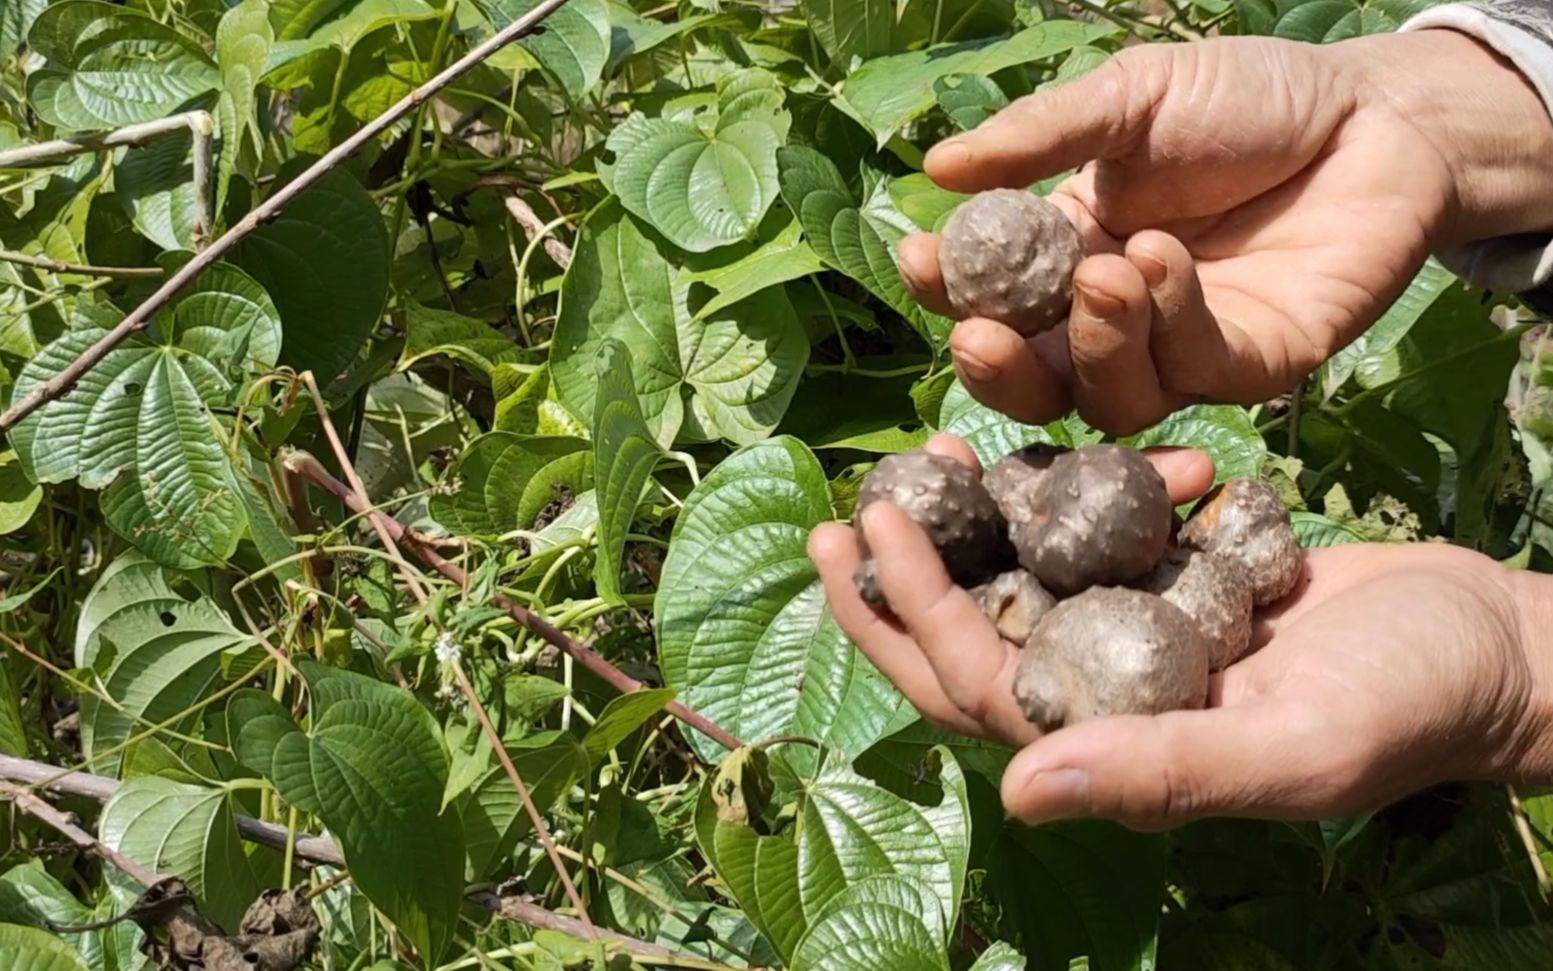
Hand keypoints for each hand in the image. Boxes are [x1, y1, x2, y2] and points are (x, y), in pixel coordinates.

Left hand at [808, 438, 1552, 828]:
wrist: (1489, 637)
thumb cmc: (1409, 705)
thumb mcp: (1296, 747)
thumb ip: (1164, 773)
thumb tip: (1019, 796)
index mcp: (1113, 746)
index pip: (975, 687)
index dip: (910, 613)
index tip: (864, 523)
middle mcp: (1107, 692)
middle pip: (971, 640)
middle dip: (901, 578)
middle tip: (847, 504)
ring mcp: (1135, 632)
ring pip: (1022, 578)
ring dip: (970, 523)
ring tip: (927, 452)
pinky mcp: (1170, 578)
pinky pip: (1091, 533)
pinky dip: (1063, 489)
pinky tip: (1035, 437)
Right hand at [898, 29, 1552, 434]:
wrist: (1374, 113)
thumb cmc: (1248, 100)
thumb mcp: (1130, 98)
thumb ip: (1041, 137)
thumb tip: (935, 169)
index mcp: (1067, 256)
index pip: (990, 299)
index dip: (949, 292)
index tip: (919, 257)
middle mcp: (1112, 321)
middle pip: (1035, 381)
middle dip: (999, 368)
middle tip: (981, 334)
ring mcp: (1180, 354)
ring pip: (1105, 396)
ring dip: (1090, 345)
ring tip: (1105, 272)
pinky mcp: (1252, 368)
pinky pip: (1191, 373)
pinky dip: (1168, 322)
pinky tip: (1164, 260)